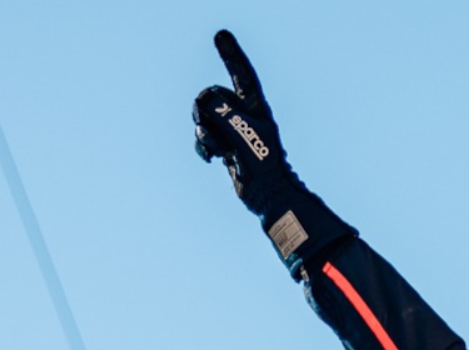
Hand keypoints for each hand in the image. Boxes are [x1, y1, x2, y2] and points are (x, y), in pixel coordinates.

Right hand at [194, 31, 291, 210]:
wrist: (267, 195)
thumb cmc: (263, 163)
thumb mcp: (244, 133)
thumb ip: (223, 112)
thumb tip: (205, 104)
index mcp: (255, 106)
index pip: (241, 74)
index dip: (231, 55)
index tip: (221, 35)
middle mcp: (243, 114)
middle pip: (210, 96)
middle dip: (206, 113)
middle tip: (219, 134)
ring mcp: (233, 129)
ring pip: (202, 117)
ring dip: (205, 134)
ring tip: (222, 150)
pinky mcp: (225, 145)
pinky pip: (202, 137)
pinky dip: (203, 147)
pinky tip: (214, 159)